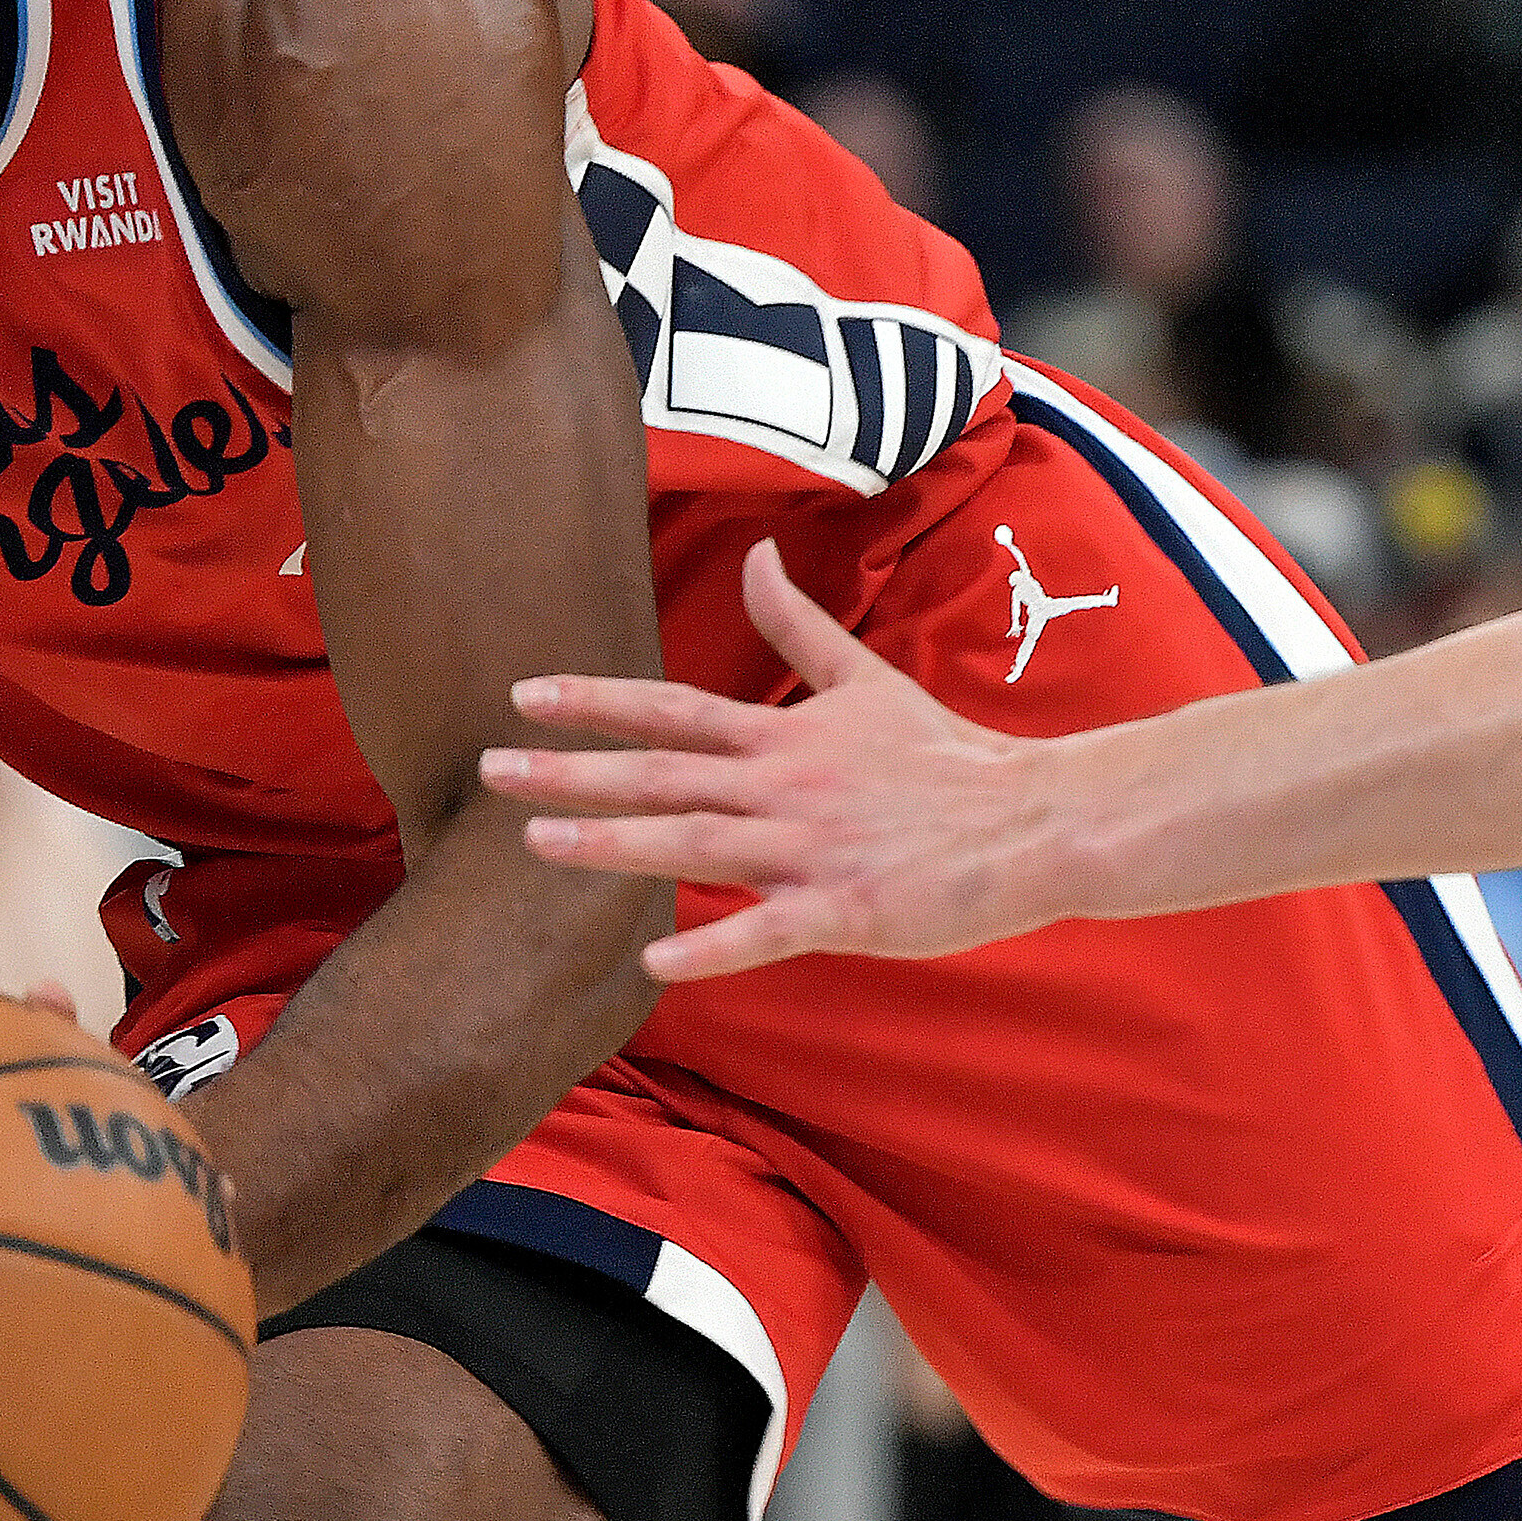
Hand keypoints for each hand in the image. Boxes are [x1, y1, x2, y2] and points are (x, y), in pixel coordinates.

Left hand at [480, 542, 1063, 986]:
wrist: (1032, 821)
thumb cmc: (946, 757)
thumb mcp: (865, 681)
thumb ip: (799, 625)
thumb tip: (756, 554)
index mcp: (784, 736)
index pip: (671, 711)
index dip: (595, 702)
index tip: (523, 696)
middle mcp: (786, 787)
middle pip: (661, 775)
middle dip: (572, 771)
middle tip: (489, 771)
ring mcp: (813, 850)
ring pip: (696, 844)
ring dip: (614, 845)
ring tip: (538, 844)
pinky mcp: (847, 910)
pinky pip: (766, 931)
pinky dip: (711, 947)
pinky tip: (653, 965)